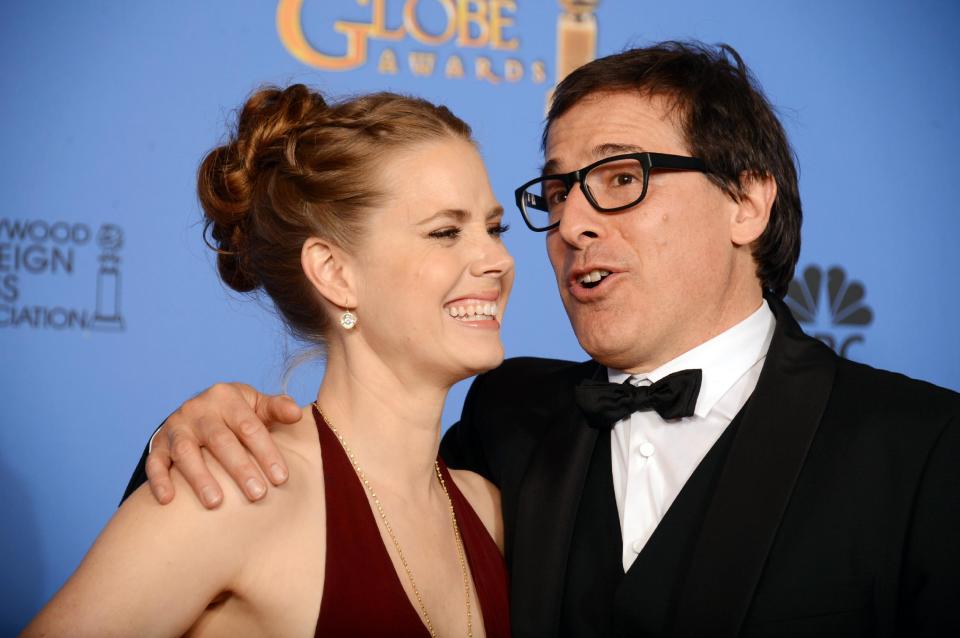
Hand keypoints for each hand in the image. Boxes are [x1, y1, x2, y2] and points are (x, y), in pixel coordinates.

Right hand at [146, 383, 301, 507]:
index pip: (250, 426)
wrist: (197, 410)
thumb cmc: (237, 413)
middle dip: (240, 468)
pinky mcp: (158, 444)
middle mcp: (198, 409)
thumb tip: (297, 414)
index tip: (281, 478)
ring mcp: (176, 426)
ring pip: (186, 452)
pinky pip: (154, 462)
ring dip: (200, 478)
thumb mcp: (257, 405)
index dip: (266, 452)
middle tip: (257, 495)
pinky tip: (168, 500)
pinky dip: (159, 480)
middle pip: (220, 440)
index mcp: (226, 397)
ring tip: (216, 503)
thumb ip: (277, 409)